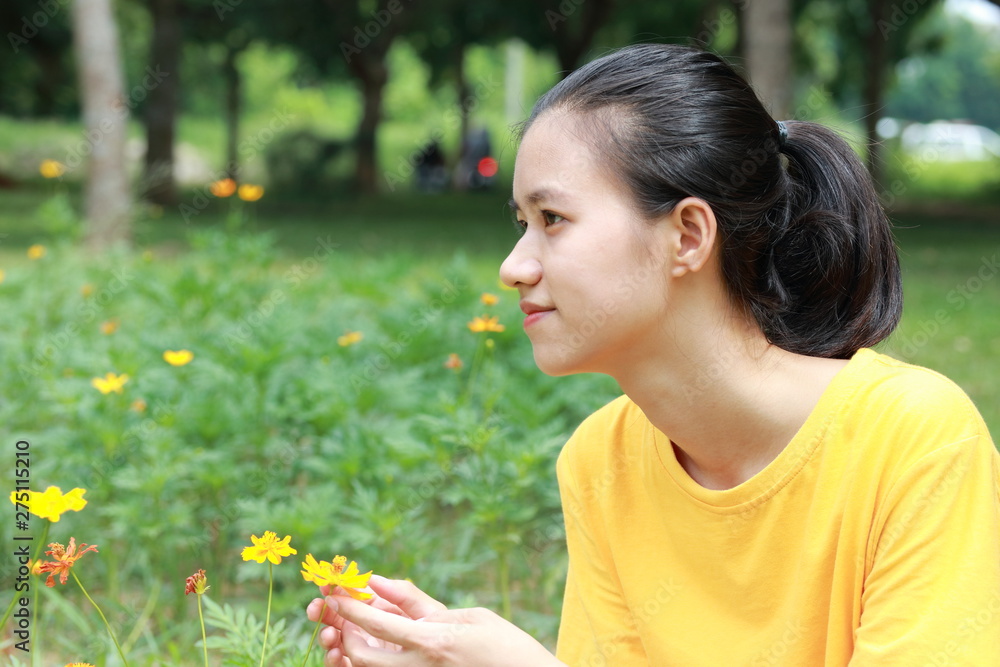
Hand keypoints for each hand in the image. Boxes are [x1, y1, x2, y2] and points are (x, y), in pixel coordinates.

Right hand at [306, 575, 447, 665]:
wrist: (449, 657)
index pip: (351, 597)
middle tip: (316, 609)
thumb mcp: (425, 611)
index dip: (336, 590)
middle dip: (323, 613)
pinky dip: (334, 660)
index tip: (324, 585)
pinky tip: (335, 654)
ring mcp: (365, 648)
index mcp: (378, 609)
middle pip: (336, 619)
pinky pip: (344, 665)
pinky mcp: (363, 666)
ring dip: (326, 637)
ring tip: (328, 634)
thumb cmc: (441, 631)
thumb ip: (402, 594)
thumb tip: (371, 577)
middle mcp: (367, 628)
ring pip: (336, 643)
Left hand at [319, 580, 562, 665]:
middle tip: (345, 619)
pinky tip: (385, 651)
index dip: (350, 607)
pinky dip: (380, 663)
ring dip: (359, 653)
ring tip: (360, 635)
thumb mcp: (470, 616)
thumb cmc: (506, 646)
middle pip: (361, 657)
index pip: (377, 624)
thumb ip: (422, 602)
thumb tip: (381, 583)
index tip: (334, 593)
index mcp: (432, 642)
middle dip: (345, 637)